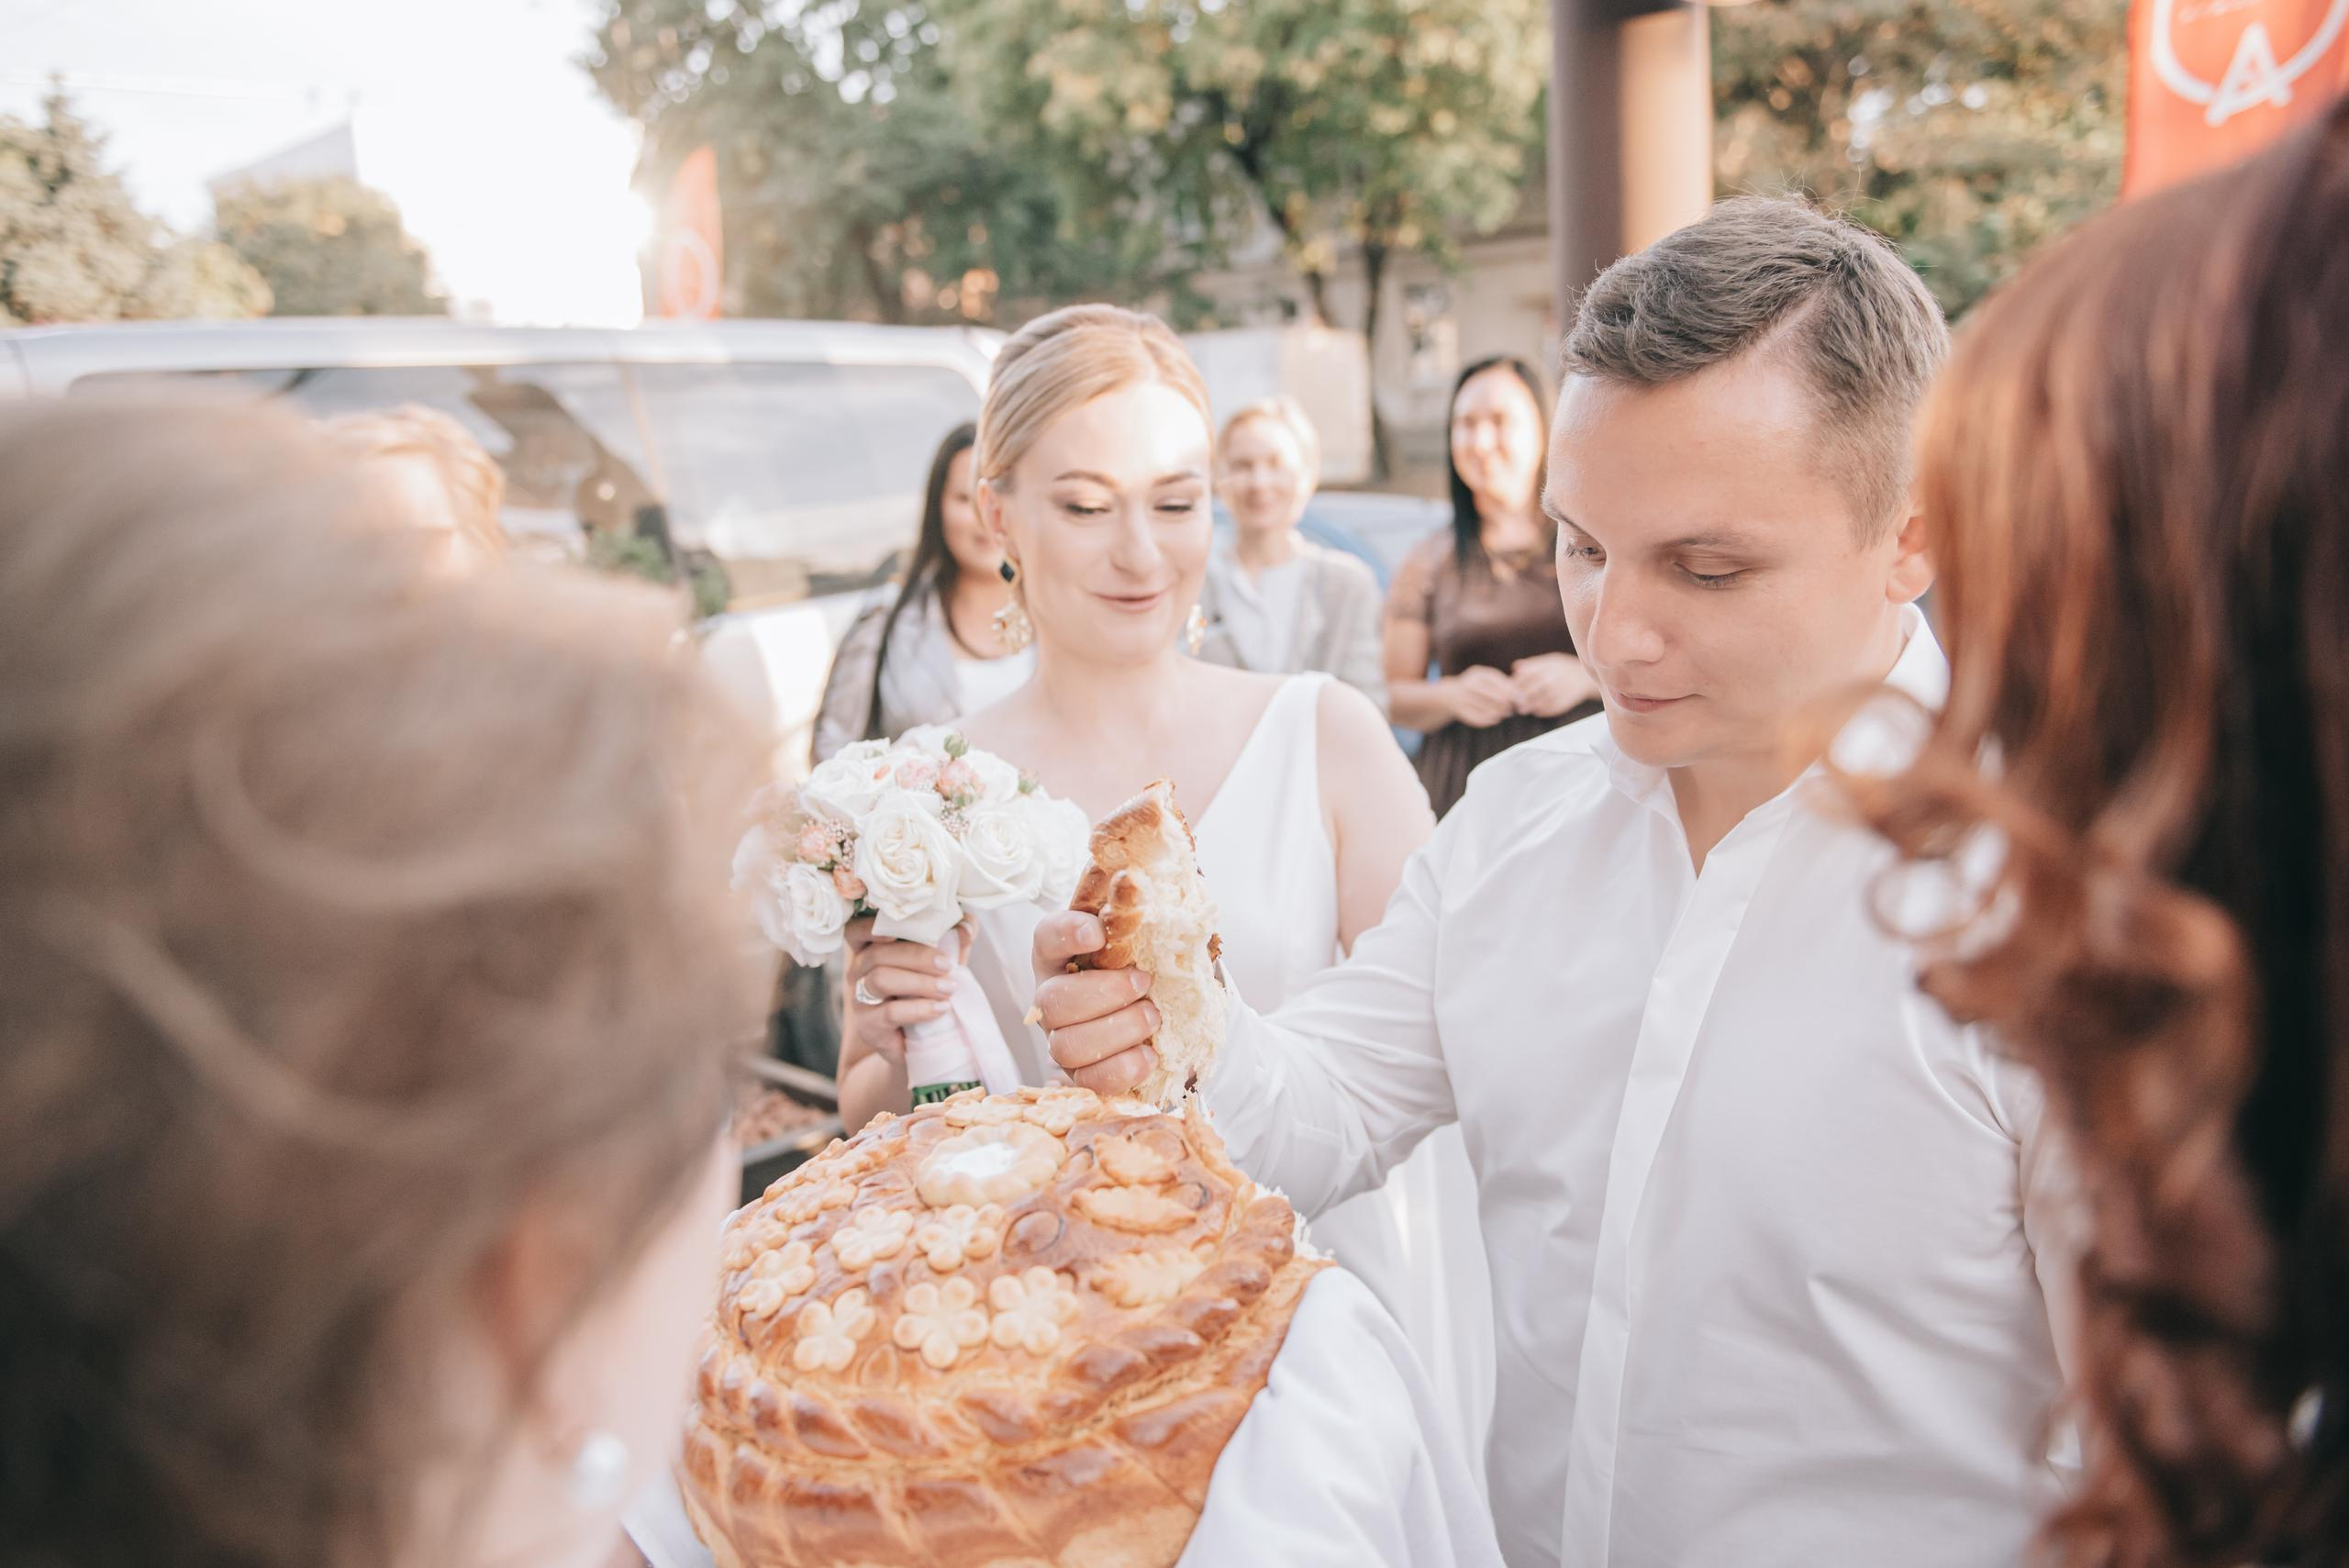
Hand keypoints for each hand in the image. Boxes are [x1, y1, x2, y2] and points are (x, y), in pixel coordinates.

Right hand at [842, 918, 968, 1067]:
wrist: (921, 1044)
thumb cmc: (925, 995)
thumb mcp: (940, 966)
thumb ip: (952, 943)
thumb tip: (966, 924)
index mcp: (870, 951)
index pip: (855, 931)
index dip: (869, 927)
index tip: (895, 931)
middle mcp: (859, 972)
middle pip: (877, 954)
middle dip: (916, 956)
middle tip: (947, 966)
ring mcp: (860, 1000)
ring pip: (881, 980)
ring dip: (919, 983)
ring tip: (948, 989)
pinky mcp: (868, 1026)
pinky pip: (890, 1012)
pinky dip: (919, 1008)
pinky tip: (940, 1009)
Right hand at [1030, 911, 1160, 1095]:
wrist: (1164, 1012)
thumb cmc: (1145, 964)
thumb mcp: (1145, 932)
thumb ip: (1135, 908)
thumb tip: (1134, 877)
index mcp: (1061, 954)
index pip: (1046, 937)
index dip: (1066, 934)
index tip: (1098, 932)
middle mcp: (1053, 997)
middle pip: (1052, 1002)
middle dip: (1103, 993)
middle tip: (1143, 981)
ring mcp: (1062, 1040)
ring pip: (1066, 1046)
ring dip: (1118, 1031)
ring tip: (1152, 1016)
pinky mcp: (1083, 1076)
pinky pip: (1090, 1082)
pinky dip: (1124, 1068)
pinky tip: (1150, 1053)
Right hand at [1444, 666, 1518, 728]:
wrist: (1450, 696)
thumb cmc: (1478, 687)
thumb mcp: (1488, 680)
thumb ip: (1504, 685)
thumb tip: (1522, 696)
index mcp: (1479, 674)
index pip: (1500, 683)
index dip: (1512, 692)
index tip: (1521, 699)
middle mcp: (1470, 684)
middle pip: (1495, 697)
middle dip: (1506, 704)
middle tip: (1512, 708)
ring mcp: (1463, 697)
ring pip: (1488, 709)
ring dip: (1499, 713)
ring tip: (1505, 713)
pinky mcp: (1460, 711)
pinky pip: (1478, 718)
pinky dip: (1489, 720)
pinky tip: (1495, 719)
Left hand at [1509, 653, 1598, 718]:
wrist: (1585, 679)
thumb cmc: (1563, 668)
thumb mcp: (1549, 661)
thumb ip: (1532, 664)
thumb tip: (1514, 667)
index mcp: (1546, 667)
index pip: (1523, 677)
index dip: (1515, 685)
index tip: (1510, 689)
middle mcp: (1551, 679)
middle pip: (1527, 692)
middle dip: (1518, 698)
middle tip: (1514, 702)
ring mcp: (1557, 693)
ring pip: (1536, 704)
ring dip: (1528, 707)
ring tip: (1523, 708)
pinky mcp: (1563, 704)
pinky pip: (1546, 710)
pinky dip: (1540, 711)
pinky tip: (1537, 710)